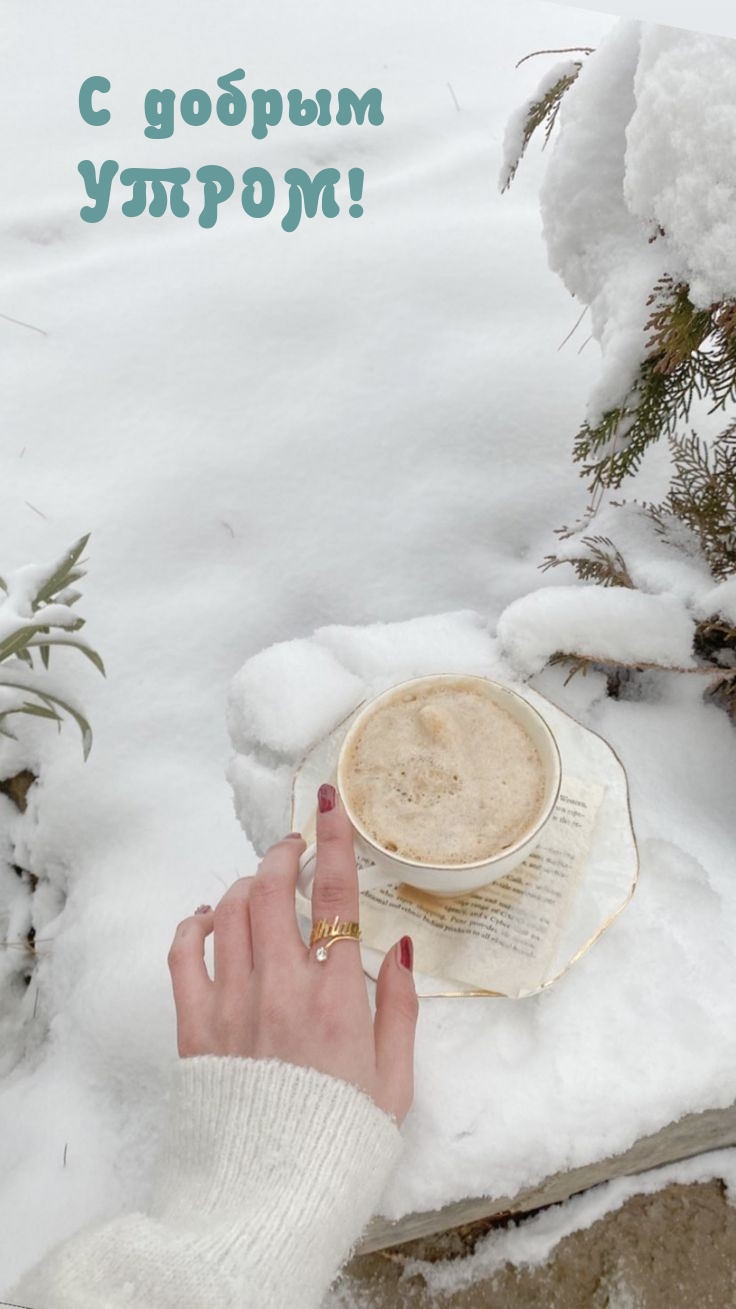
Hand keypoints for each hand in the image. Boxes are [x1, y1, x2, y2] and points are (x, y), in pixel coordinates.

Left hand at [167, 784, 417, 1122]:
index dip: (334, 842)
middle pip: (275, 891)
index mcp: (339, 1001)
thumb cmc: (339, 1143)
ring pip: (232, 912)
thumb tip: (401, 947)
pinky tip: (210, 918)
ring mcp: (233, 1006)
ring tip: (262, 887)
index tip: (329, 805)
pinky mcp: (195, 1028)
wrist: (269, 1202)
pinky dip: (196, 924)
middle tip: (294, 846)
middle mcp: (283, 990)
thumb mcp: (395, 1082)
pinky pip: (185, 954)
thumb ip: (401, 1008)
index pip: (337, 899)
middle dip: (284, 853)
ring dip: (248, 885)